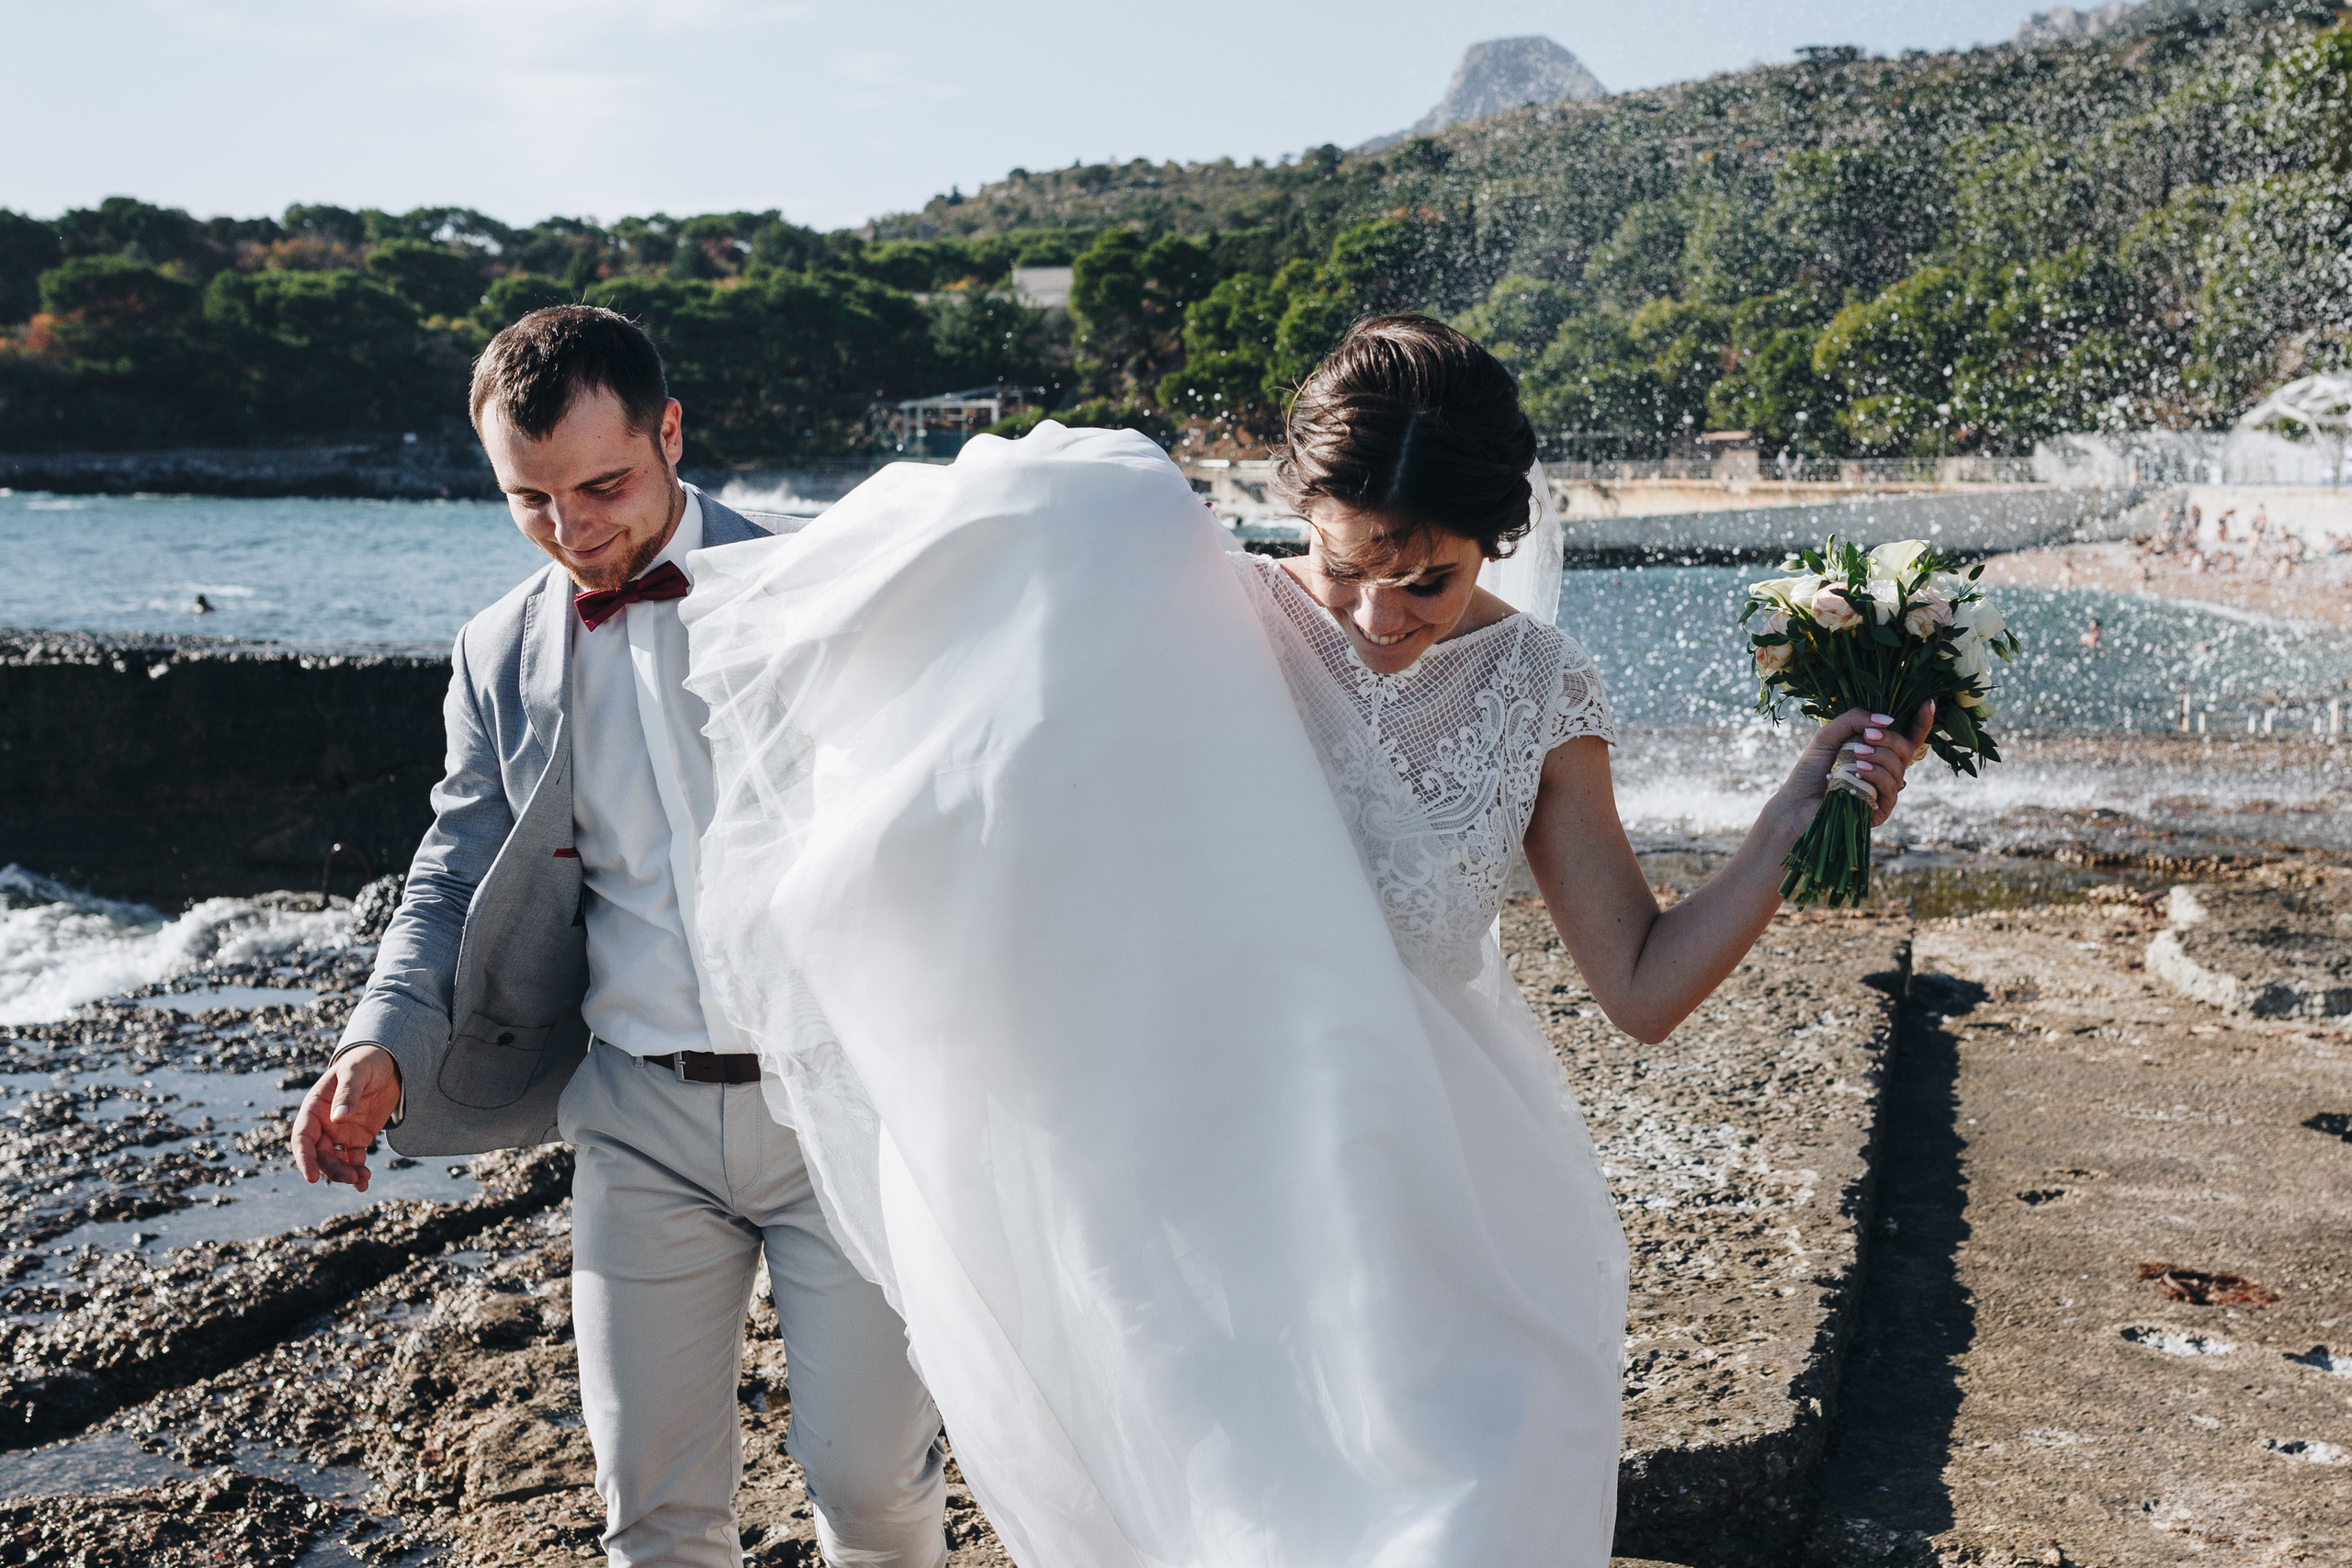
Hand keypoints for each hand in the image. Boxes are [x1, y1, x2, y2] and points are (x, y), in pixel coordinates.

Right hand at [291, 1045, 402, 1190]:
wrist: (387, 1064)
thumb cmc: (366, 1063)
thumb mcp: (356, 1073)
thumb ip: (347, 1094)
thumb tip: (338, 1119)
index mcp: (314, 1108)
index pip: (302, 1138)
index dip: (304, 1159)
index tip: (311, 1177)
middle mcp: (323, 1124)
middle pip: (319, 1155)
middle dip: (331, 1170)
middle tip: (351, 1177)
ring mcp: (340, 1133)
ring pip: (335, 1161)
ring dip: (345, 1174)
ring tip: (362, 1179)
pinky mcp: (357, 1139)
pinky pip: (353, 1160)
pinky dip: (358, 1172)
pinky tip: (364, 1183)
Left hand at [1781, 702, 1934, 828]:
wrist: (1796, 802)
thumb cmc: (1812, 769)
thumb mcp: (1830, 735)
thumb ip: (1856, 719)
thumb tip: (1888, 720)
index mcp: (1878, 751)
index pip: (1908, 736)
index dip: (1923, 721)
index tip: (1930, 702)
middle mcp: (1886, 771)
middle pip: (1906, 749)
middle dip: (1890, 739)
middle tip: (1868, 735)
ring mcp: (1885, 791)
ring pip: (1899, 768)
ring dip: (1879, 756)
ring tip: (1856, 755)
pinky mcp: (1881, 810)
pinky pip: (1890, 788)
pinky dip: (1877, 774)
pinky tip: (1859, 770)